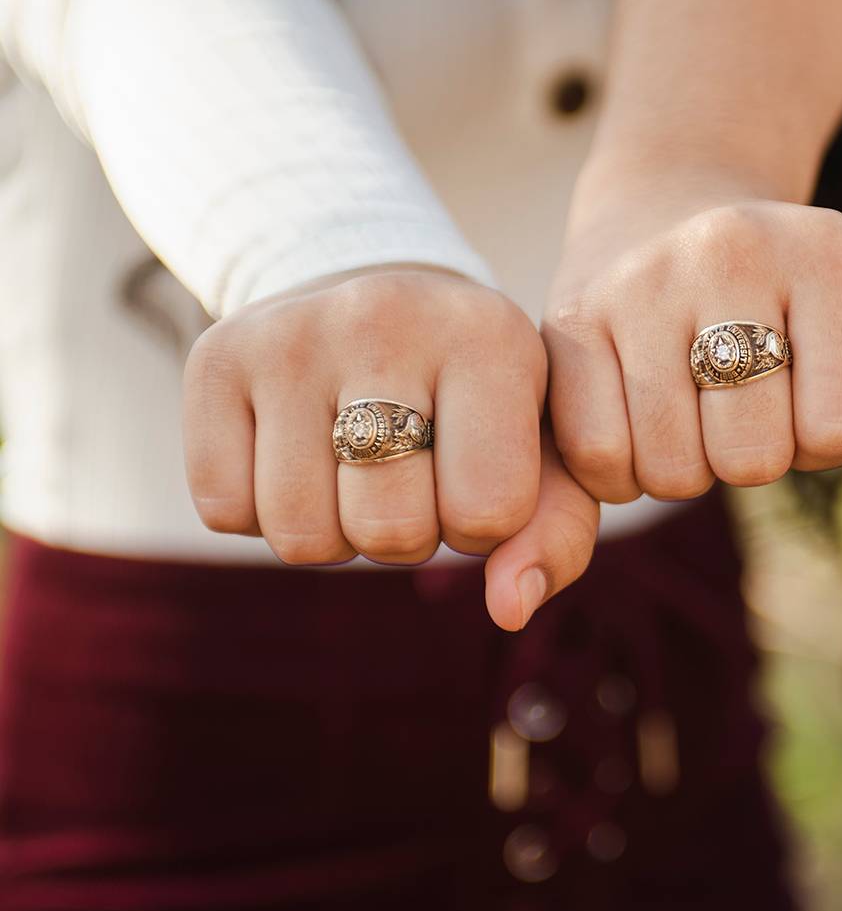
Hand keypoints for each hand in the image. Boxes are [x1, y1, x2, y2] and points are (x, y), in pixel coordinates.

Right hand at [183, 266, 597, 626]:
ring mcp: (290, 333)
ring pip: (299, 537)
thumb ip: (556, 535)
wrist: (378, 301)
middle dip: (405, 534)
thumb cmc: (475, 401)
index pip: (489, 513)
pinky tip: (293, 451)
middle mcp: (384, 316)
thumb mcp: (541, 449)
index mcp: (489, 335)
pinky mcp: (215, 357)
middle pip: (389, 532)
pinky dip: (259, 512)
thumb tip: (509, 609)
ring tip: (353, 465)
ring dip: (332, 532)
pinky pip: (224, 512)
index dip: (481, 523)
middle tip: (407, 470)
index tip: (472, 469)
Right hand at [544, 177, 841, 536]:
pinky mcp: (564, 320)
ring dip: (684, 467)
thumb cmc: (782, 313)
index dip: (819, 435)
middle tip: (732, 397)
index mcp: (829, 254)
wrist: (659, 214)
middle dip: (748, 455)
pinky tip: (630, 416)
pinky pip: (599, 457)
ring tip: (682, 402)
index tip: (797, 384)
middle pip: (754, 458)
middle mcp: (731, 248)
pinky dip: (620, 470)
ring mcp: (639, 279)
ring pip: (673, 469)